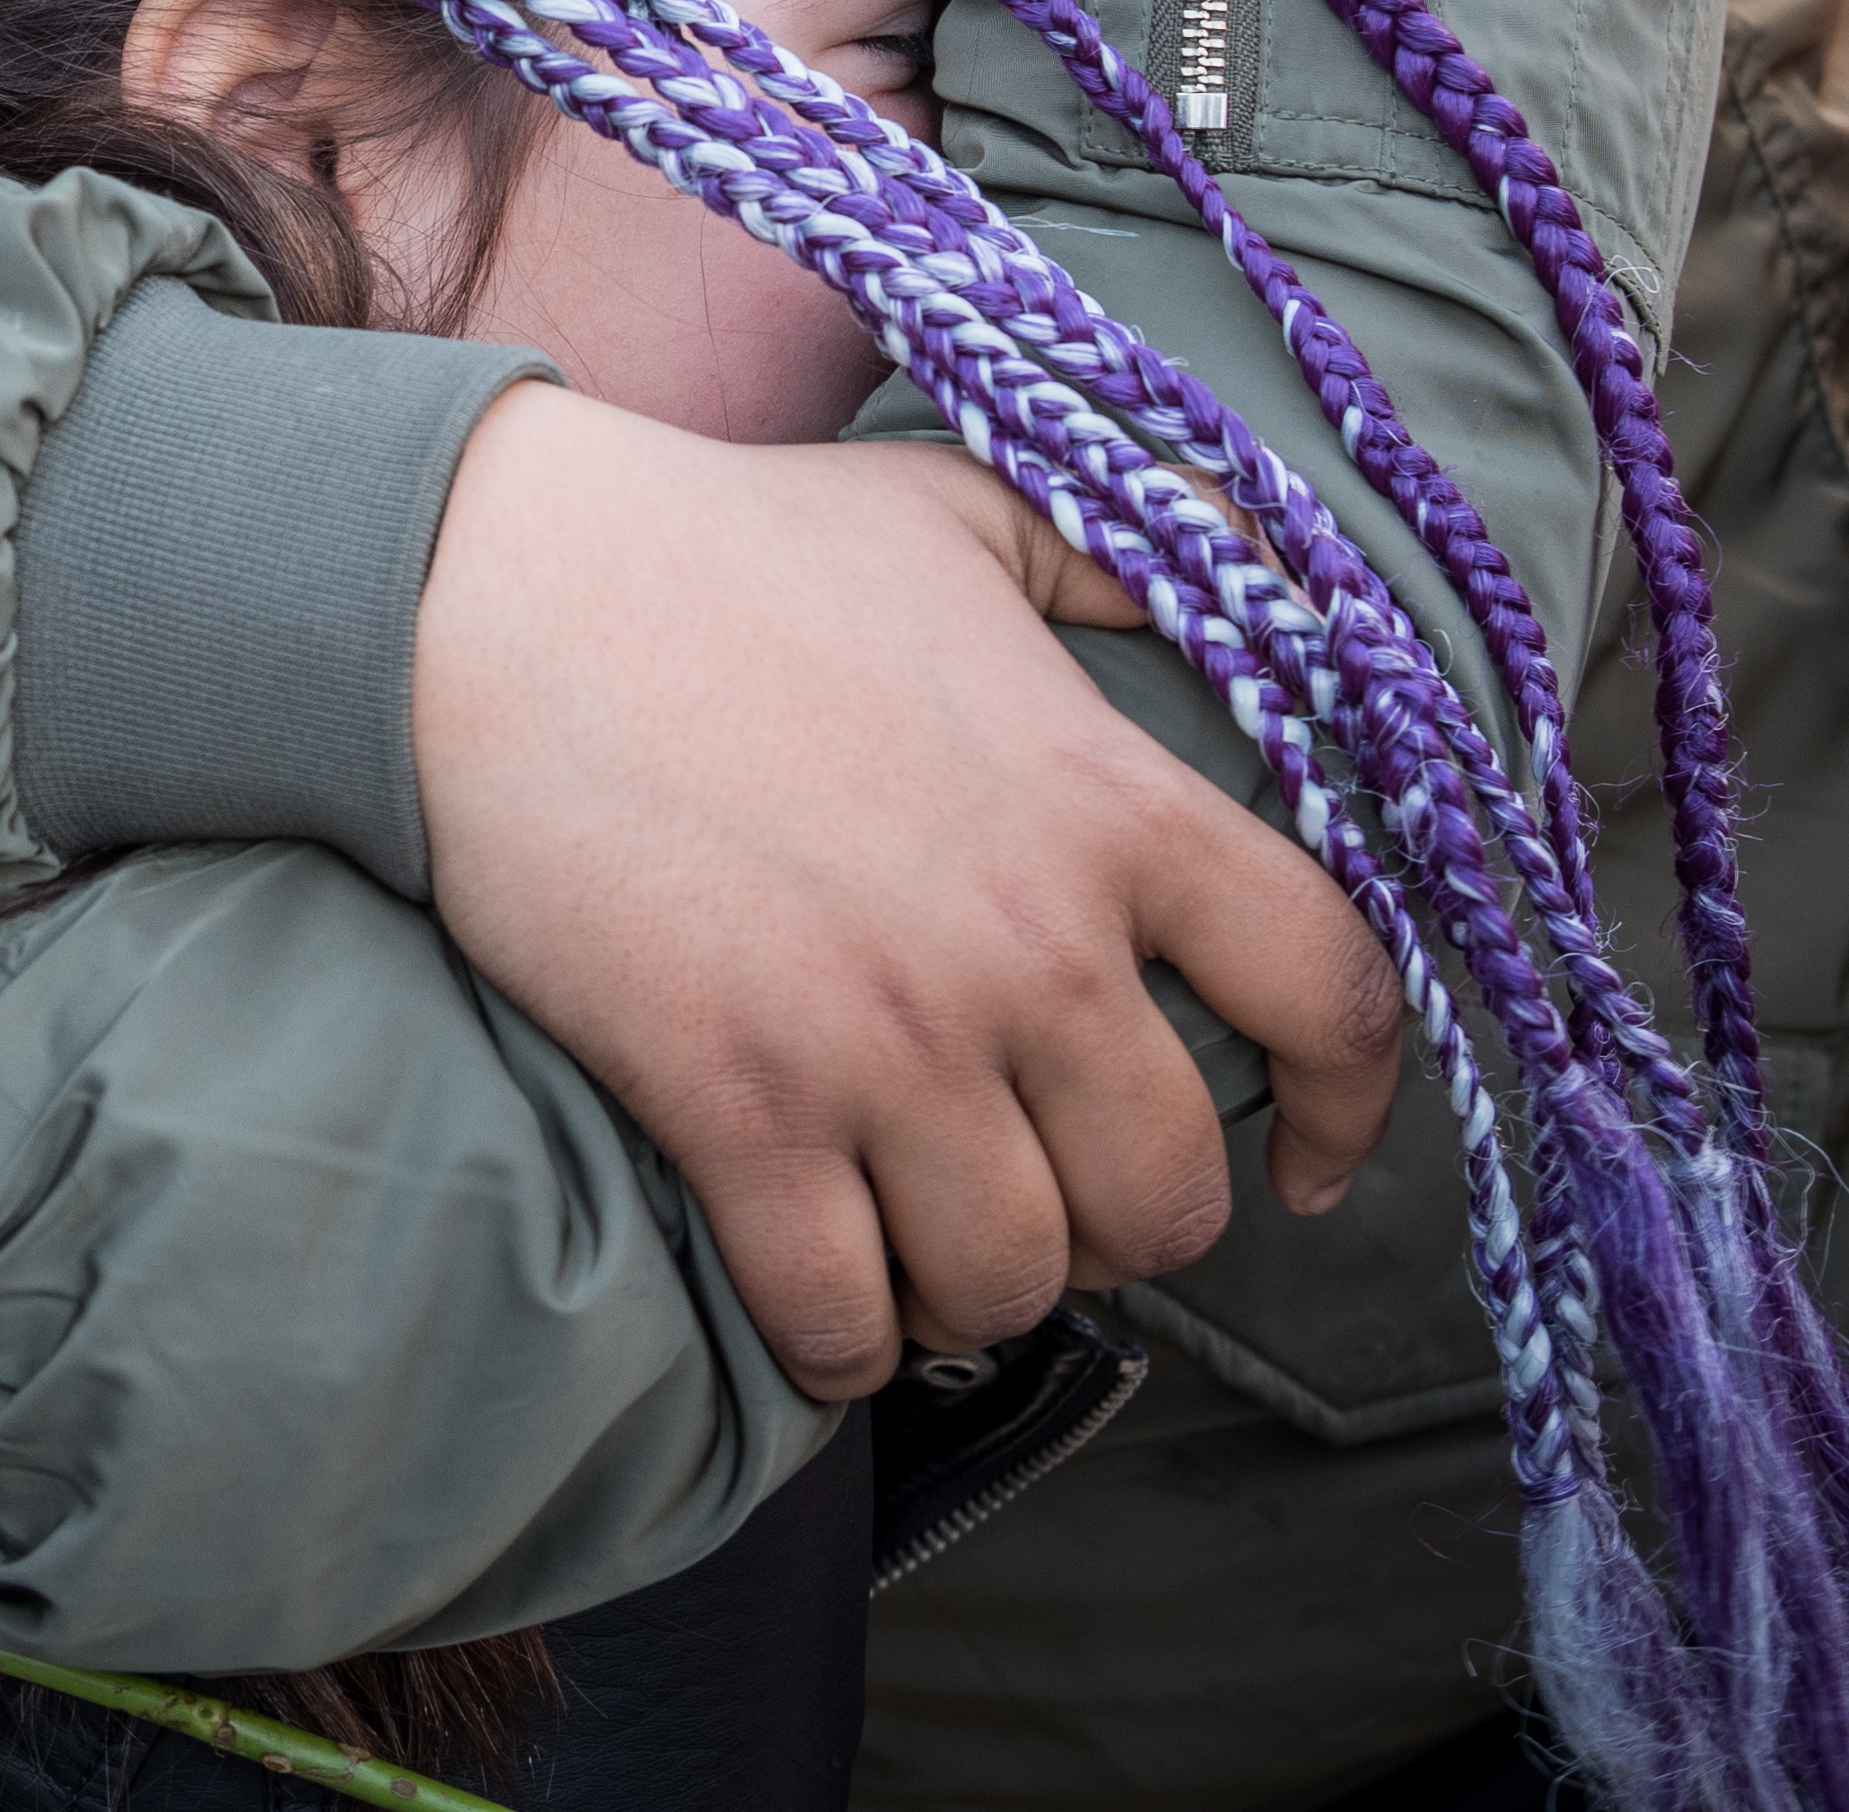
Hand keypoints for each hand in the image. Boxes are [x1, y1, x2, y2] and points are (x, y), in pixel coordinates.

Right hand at [409, 387, 1402, 1393]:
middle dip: (1131, 1226)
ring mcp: (880, 1042)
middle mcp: (1026, 945)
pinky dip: (848, 1343)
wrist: (488, 593)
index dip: (1361, 1108)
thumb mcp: (968, 506)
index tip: (1317, 1161)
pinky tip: (828, 1298)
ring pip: (1016, 1282)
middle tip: (1057, 1189)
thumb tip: (1294, 572)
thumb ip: (1145, 545)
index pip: (1335, 993)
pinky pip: (843, 1319)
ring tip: (935, 1244)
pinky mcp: (735, 1109)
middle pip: (1172, 1196)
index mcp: (1103, 804)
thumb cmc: (727, 548)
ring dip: (986, 1288)